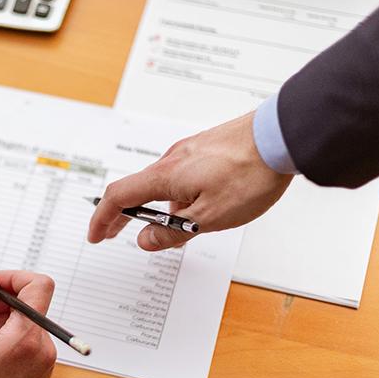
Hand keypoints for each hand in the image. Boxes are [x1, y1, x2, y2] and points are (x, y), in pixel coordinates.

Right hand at [88, 112, 292, 250]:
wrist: (282, 136)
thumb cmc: (250, 173)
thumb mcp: (209, 217)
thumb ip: (173, 232)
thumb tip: (145, 241)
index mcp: (165, 177)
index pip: (119, 198)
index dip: (103, 219)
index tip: (96, 236)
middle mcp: (172, 160)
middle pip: (136, 189)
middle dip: (122, 214)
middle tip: (113, 233)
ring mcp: (190, 151)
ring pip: (162, 183)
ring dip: (156, 207)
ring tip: (173, 230)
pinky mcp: (206, 149)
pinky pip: (181, 175)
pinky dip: (175, 194)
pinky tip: (198, 206)